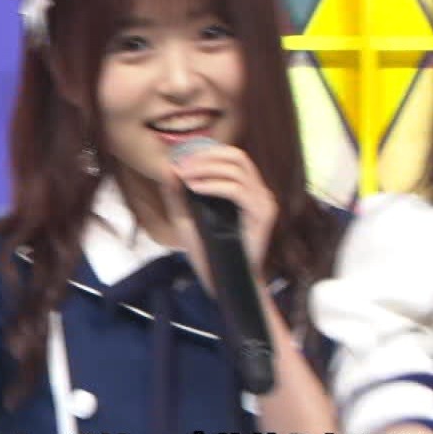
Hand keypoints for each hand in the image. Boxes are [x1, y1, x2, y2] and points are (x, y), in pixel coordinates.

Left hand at [162, 143, 277, 291]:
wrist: (224, 281)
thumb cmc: (208, 253)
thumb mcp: (185, 219)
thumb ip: (177, 195)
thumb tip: (169, 168)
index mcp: (247, 190)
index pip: (232, 157)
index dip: (207, 152)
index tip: (180, 160)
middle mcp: (259, 191)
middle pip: (237, 156)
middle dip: (206, 157)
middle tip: (181, 166)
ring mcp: (264, 201)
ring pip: (237, 169)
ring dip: (207, 168)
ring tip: (185, 176)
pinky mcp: (263, 214)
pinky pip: (238, 190)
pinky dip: (214, 185)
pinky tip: (195, 188)